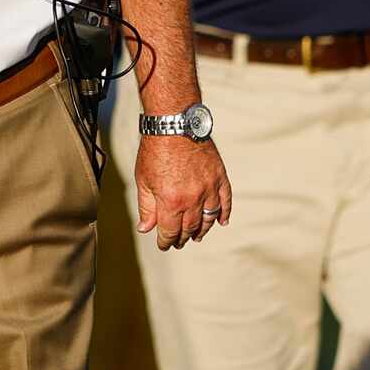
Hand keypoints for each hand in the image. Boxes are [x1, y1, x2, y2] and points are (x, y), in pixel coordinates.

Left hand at [135, 133, 230, 250]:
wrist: (174, 124)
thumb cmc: (155, 151)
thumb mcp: (143, 181)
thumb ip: (146, 207)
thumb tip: (145, 229)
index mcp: (171, 201)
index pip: (170, 231)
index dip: (166, 241)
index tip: (164, 245)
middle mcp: (193, 199)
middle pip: (189, 228)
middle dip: (182, 238)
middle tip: (178, 243)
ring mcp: (209, 188)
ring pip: (208, 218)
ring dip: (202, 230)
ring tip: (197, 237)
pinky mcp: (219, 177)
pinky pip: (225, 201)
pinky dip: (224, 213)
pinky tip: (222, 222)